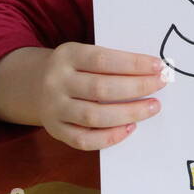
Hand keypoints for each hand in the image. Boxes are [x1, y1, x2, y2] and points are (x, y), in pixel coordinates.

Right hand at [37, 43, 166, 150]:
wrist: (32, 84)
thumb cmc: (74, 68)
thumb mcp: (83, 54)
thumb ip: (110, 62)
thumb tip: (151, 71)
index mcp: (67, 55)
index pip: (103, 59)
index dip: (133, 63)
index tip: (158, 66)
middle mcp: (57, 82)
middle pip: (101, 88)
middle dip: (137, 88)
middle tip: (160, 85)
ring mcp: (54, 108)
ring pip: (94, 116)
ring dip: (129, 113)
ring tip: (153, 107)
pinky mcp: (55, 130)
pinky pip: (84, 140)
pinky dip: (109, 137)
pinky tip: (130, 128)